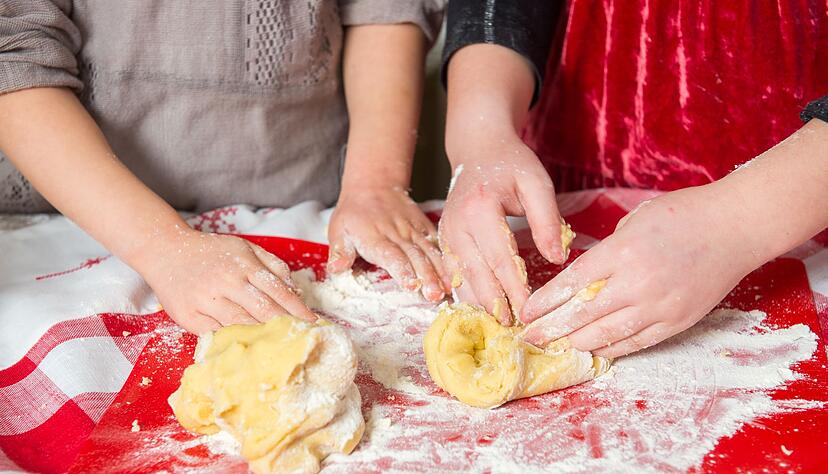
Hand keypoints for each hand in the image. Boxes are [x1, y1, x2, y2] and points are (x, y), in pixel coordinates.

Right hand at [137, 228, 316, 332]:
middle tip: (303, 339)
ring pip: (241, 324)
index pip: (277, 291)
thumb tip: (295, 289)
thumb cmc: (211, 252)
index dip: (297, 309)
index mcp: (243, 265)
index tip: (313, 321)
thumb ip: (272, 265)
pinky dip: (234, 341)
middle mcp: (226, 282)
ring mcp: (206, 301)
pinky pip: (217, 334)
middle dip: (286, 325)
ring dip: (264, 337)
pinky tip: (250, 348)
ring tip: (282, 346)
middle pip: (263, 310)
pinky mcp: (189, 317)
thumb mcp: (244, 248)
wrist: (165, 251)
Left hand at [327, 186, 448, 301]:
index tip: (412, 285)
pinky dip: (448, 259)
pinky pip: (438, 243)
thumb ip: (339, 252)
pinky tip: (456, 275)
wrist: (373, 186)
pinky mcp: (424, 228)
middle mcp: (398, 234)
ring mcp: (414, 231)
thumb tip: (336, 269)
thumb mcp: (338, 230)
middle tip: (435, 296)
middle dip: (427, 277)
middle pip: (415, 257)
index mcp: (375, 238)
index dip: (403, 271)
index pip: (392, 256)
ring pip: (430, 252)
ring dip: (440, 271)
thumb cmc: (354, 214)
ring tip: (448, 289)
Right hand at [439, 132, 567, 324]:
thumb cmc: (511, 164)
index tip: (530, 312)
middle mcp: (457, 225)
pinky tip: (483, 310)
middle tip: (515, 329)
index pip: (500, 258)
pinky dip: (468, 294)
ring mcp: (446, 234)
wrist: (478, 149)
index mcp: (480, 209)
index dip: (515, 289)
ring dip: (480, 304)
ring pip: (461, 279)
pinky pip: (454, 274)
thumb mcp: (536, 183)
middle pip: (477, 274)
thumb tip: (558, 258)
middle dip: (496, 304)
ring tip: (500, 326)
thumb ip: (546, 220)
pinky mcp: (444, 242)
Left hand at [520, 185, 762, 357]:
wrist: (735, 227)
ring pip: (608, 334)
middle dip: (552, 329)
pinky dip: (613, 348)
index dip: (545, 302)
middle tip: (530, 338)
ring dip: (578, 342)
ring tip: (557, 347)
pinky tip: (594, 350)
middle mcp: (637, 282)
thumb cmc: (683, 215)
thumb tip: (587, 277)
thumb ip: (609, 251)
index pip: (572, 283)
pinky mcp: (678, 320)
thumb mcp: (634, 221)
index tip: (527, 312)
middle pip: (583, 314)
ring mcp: (659, 305)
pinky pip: (638, 342)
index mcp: (622, 251)